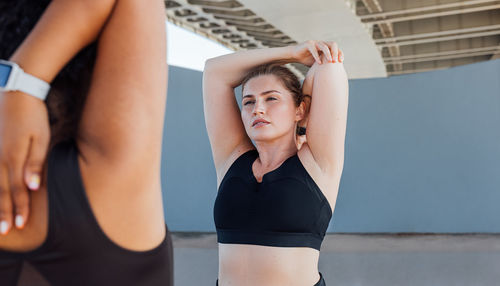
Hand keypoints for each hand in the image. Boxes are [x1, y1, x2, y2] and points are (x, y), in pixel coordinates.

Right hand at [0, 91, 49, 234]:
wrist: (15, 92)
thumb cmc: (33, 116)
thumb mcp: (41, 138)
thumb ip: (35, 163)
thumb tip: (33, 187)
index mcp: (14, 159)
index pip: (18, 190)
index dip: (19, 209)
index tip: (19, 225)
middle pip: (0, 191)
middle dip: (2, 213)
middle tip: (3, 232)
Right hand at [292, 40, 343, 65]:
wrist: (295, 55)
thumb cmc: (307, 59)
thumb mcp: (318, 63)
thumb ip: (325, 65)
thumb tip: (334, 73)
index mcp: (325, 47)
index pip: (336, 48)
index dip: (340, 54)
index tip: (341, 61)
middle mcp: (321, 43)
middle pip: (333, 44)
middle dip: (336, 52)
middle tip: (336, 61)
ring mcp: (315, 43)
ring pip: (324, 46)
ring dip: (328, 54)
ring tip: (330, 62)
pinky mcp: (308, 44)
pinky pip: (314, 50)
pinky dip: (317, 56)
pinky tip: (319, 63)